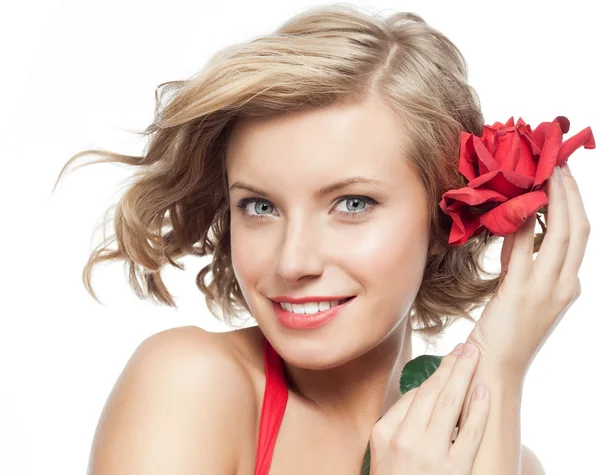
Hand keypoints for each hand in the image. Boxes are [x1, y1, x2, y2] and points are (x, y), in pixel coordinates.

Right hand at [368, 343, 489, 474]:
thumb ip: (399, 423)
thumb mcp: (384, 451)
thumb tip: (423, 394)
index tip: (449, 358)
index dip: (435, 373)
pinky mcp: (454, 471)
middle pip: (432, 392)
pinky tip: (483, 391)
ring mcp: (430, 455)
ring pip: (449, 405)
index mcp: (385, 432)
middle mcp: (404, 439)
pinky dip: (477, 410)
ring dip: (464, 376)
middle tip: (467, 346)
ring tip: (475, 356)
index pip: (414, 395)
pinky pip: (469, 433)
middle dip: (451, 365)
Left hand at [468, 163, 590, 375]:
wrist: (495, 364)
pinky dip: (526, 221)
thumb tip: (518, 229)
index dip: (576, 205)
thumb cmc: (505, 330)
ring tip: (546, 173)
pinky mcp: (523, 290)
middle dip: (572, 194)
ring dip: (555, 199)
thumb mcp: (522, 292)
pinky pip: (527, 246)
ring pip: (563, 232)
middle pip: (579, 229)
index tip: (565, 179)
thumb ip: (524, 263)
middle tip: (560, 165)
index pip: (580, 237)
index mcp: (569, 286)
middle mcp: (566, 285)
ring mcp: (548, 288)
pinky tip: (521, 202)